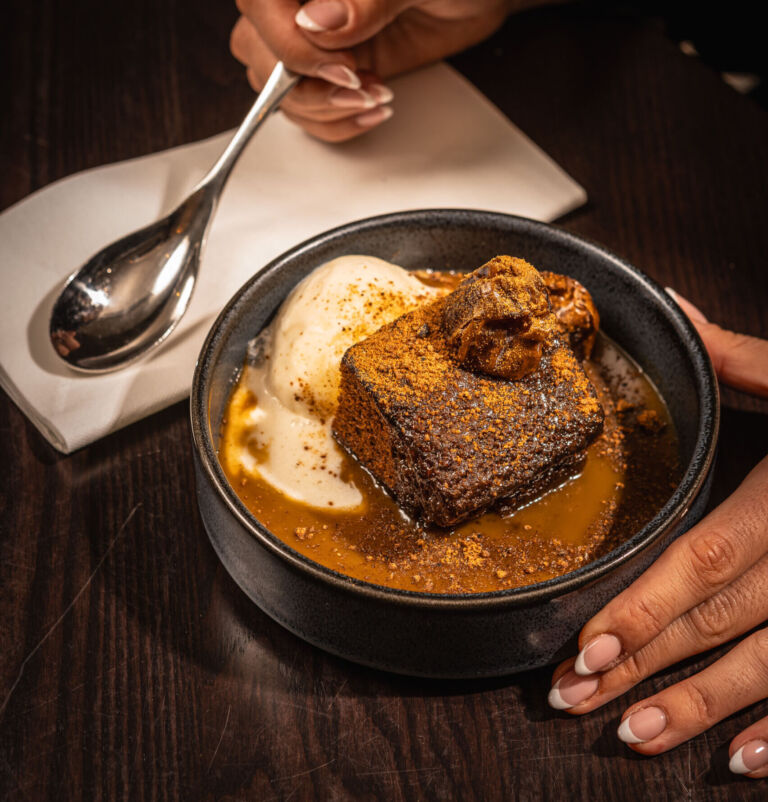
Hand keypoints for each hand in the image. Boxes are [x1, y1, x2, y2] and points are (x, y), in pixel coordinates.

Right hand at [230, 0, 530, 141]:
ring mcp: (314, 40)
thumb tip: (317, 21)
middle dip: (305, 84)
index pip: (260, 3)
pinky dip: (336, 121)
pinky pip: (306, 108)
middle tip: (359, 84)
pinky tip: (372, 107)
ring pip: (276, 87)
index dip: (289, 44)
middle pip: (258, 50)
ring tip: (374, 94)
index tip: (341, 66)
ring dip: (324, 107)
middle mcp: (300, 4)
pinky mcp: (331, 71)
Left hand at [547, 288, 767, 778]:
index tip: (584, 647)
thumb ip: (742, 356)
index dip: (643, 607)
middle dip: (642, 663)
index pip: (704, 559)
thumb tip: (674, 307)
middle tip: (572, 695)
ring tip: (633, 735)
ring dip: (700, 708)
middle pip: (718, 622)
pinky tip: (743, 762)